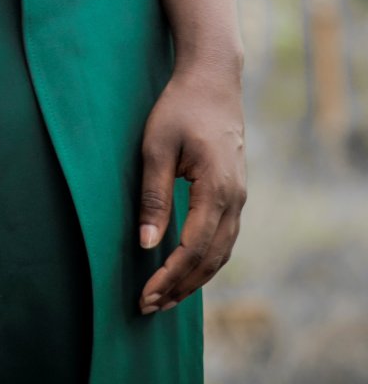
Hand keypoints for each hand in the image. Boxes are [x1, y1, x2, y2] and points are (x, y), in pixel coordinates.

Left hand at [137, 61, 246, 315]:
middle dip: (181, 287)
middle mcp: (235, 199)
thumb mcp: (156, 146)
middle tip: (150, 306)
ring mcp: (239, 197)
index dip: (170, 276)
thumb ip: (153, 196)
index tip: (146, 295)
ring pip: (222, 253)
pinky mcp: (235, 193)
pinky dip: (206, 261)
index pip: (194, 248)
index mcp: (217, 189)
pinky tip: (186, 269)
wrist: (213, 80)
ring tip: (165, 298)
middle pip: (211, 259)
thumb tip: (146, 244)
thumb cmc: (179, 108)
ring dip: (194, 279)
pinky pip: (224, 238)